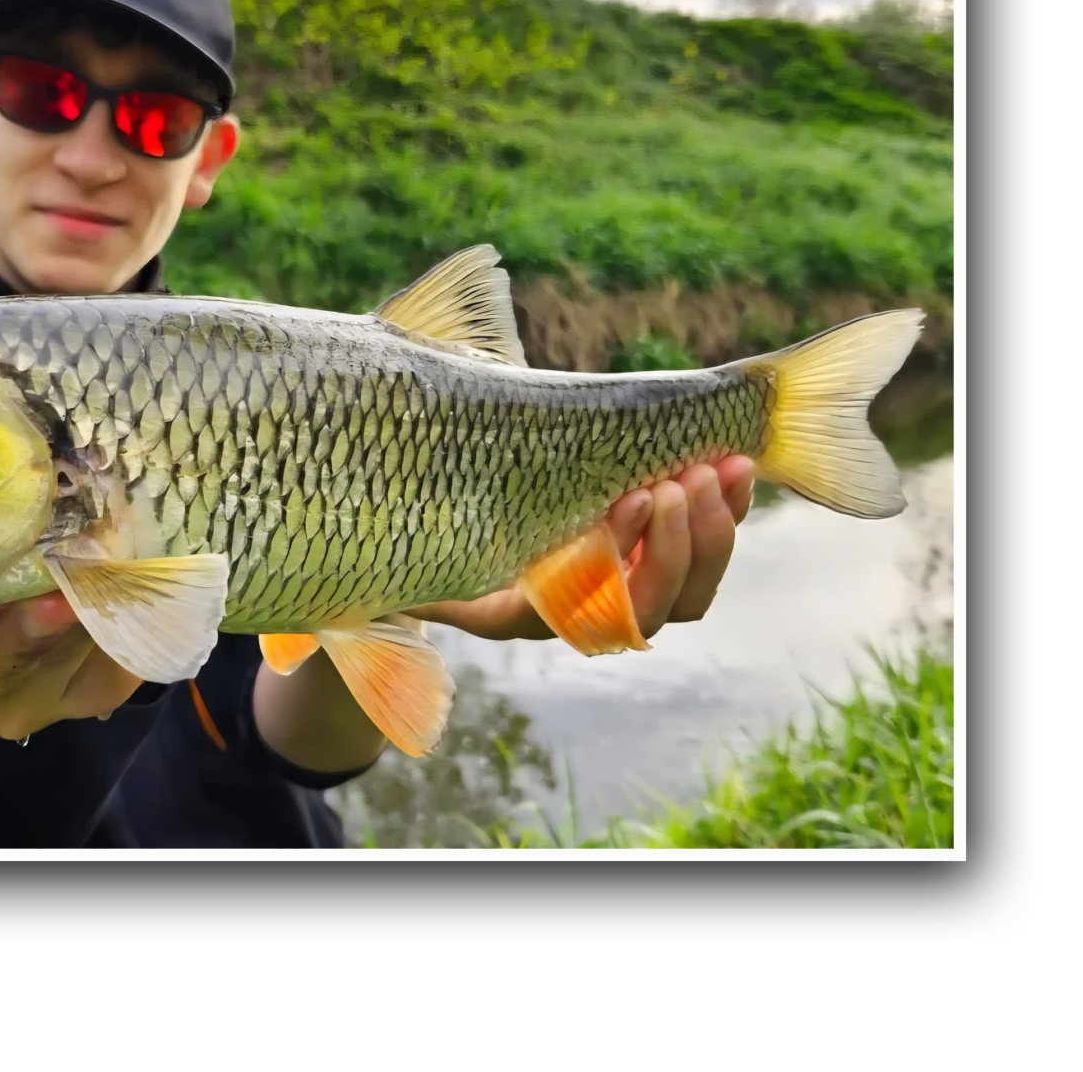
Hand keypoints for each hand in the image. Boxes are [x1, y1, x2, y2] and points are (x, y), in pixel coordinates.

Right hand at [405, 455, 755, 643]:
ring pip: (687, 593)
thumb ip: (398, 545)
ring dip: (711, 533)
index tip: (632, 499)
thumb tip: (348, 590)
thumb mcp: (401, 531)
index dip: (615, 558)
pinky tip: (734, 468)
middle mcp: (572, 614)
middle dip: (675, 546)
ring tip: (716, 469)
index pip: (577, 605)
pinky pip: (702, 558)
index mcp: (512, 609)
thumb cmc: (417, 523)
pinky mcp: (649, 560)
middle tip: (679, 481)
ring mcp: (618, 592)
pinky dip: (723, 515)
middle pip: (648, 609)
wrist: (446, 523)